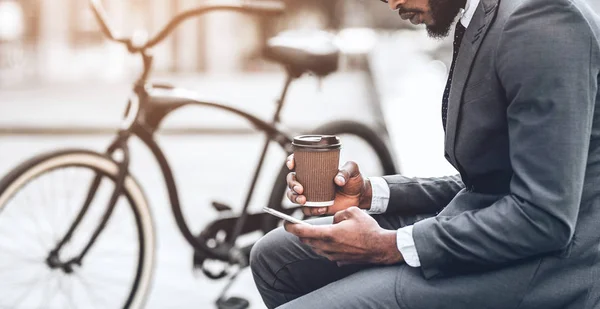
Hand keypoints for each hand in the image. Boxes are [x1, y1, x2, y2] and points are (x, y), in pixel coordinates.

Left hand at [284, 207, 403, 264]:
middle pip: (306, 241)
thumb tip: (333, 221)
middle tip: (298, 225)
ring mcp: (333, 256)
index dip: (290, 227)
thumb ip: (337, 214)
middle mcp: (328, 247)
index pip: (302, 232)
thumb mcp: (352, 212)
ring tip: (317, 231)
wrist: (380, 248)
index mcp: (329, 234)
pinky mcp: (339, 261)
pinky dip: (325, 246)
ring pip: (315, 247)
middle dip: (301, 233)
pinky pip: (326, 252)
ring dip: (314, 240)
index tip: (285, 223)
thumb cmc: (368, 229)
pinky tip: (334, 240)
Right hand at [285, 154, 372, 216]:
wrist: (360, 196)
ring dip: (294, 198)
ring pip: (293, 195)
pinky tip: (321, 209)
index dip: (291, 161)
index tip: (292, 165)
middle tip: (300, 189)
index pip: (298, 162)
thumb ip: (346, 172)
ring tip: (303, 200)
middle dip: (292, 184)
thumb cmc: (354, 179)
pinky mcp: (315, 206)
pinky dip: (311, 210)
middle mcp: (309, 180)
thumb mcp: (352, 170)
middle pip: (292, 180)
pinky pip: (307, 210)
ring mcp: (311, 194)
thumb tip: (337, 180)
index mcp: (315, 168)